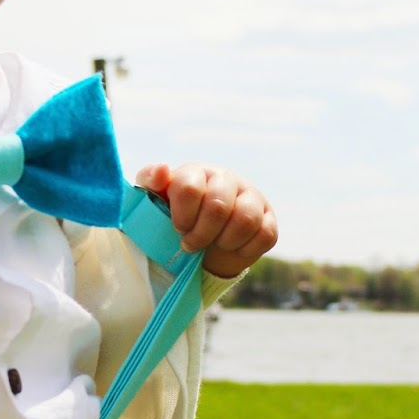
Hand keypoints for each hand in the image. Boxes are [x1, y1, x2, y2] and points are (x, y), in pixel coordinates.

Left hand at [135, 162, 277, 277]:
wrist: (200, 241)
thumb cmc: (173, 217)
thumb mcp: (153, 201)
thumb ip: (150, 181)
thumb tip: (161, 170)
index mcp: (197, 172)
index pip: (189, 189)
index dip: (182, 217)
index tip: (178, 228)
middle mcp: (226, 179)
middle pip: (218, 207)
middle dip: (201, 235)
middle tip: (191, 244)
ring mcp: (251, 196)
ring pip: (245, 220)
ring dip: (224, 242)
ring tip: (214, 245)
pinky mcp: (268, 217)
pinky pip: (265, 235)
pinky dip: (245, 249)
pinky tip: (231, 247)